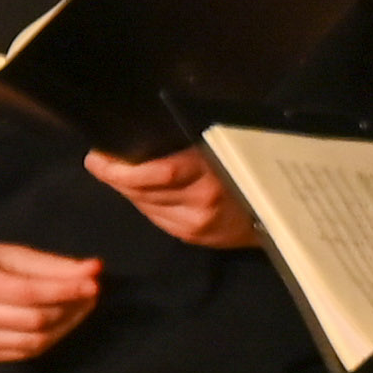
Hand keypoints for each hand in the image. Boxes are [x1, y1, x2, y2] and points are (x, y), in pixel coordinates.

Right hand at [0, 239, 106, 363]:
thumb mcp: (9, 253)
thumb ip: (51, 265)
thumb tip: (95, 269)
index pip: (28, 293)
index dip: (65, 290)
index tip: (94, 283)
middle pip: (37, 320)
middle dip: (72, 307)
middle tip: (91, 291)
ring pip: (38, 341)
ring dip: (68, 325)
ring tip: (81, 305)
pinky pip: (30, 351)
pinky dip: (53, 336)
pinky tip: (62, 320)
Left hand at [82, 146, 258, 250]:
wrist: (275, 210)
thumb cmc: (246, 168)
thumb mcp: (221, 147)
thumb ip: (187, 144)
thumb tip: (144, 136)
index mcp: (209, 173)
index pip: (157, 173)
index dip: (121, 168)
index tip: (97, 157)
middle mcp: (200, 202)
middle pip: (142, 191)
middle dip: (115, 177)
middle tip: (100, 162)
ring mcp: (195, 223)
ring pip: (144, 205)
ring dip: (126, 190)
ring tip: (116, 174)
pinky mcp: (191, 237)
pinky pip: (155, 217)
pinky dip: (142, 204)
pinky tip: (139, 193)